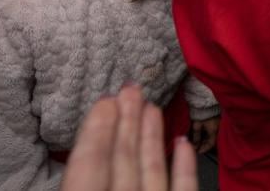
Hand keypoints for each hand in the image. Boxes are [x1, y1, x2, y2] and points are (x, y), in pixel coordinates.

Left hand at [61, 84, 197, 190]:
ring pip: (152, 169)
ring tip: (151, 106)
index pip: (91, 161)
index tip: (106, 98)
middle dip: (126, 120)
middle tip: (130, 88)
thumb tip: (100, 113)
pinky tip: (183, 143)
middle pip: (123, 159)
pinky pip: (183, 188)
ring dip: (152, 135)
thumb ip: (90, 160)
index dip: (98, 127)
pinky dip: (185, 165)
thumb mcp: (84, 188)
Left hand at [189, 116, 218, 154]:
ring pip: (213, 136)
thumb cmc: (201, 113)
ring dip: (206, 140)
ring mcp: (218, 124)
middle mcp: (218, 128)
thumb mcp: (197, 126)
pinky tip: (203, 134)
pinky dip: (208, 134)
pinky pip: (213, 130)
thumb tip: (195, 146)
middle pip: (212, 140)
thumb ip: (196, 137)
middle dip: (204, 144)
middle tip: (197, 147)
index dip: (204, 149)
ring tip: (199, 141)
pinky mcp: (217, 120)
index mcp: (214, 130)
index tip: (198, 151)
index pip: (211, 144)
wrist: (205, 102)